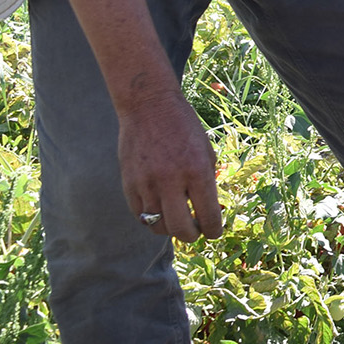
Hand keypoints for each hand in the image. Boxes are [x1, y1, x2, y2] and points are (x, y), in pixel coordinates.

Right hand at [118, 89, 223, 241]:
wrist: (149, 106)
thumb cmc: (184, 127)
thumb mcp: (206, 151)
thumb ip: (207, 182)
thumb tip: (210, 211)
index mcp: (196, 170)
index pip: (207, 215)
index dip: (214, 231)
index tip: (214, 232)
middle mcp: (171, 180)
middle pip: (180, 229)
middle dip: (192, 236)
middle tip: (196, 232)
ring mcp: (146, 184)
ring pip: (158, 226)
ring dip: (171, 229)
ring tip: (178, 222)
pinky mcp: (128, 184)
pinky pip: (140, 215)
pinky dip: (152, 219)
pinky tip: (161, 212)